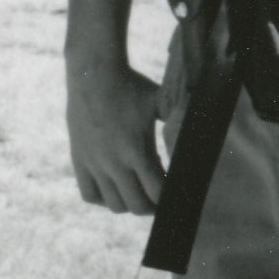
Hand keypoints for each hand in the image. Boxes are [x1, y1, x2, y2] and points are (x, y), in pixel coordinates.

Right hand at [66, 54, 166, 215]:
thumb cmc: (132, 86)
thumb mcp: (160, 102)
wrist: (92, 72)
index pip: (157, 192)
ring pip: (114, 205)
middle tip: (159, 197)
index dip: (169, 196)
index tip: (175, 190)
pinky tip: (114, 188)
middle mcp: (113, 161)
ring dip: (129, 203)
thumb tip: (198, 134)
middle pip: (136, 206)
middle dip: (152, 206)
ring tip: (138, 191)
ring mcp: (94, 163)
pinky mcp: (79, 159)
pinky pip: (90, 195)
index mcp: (137, 149)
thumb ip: (178, 121)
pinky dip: (103, 199)